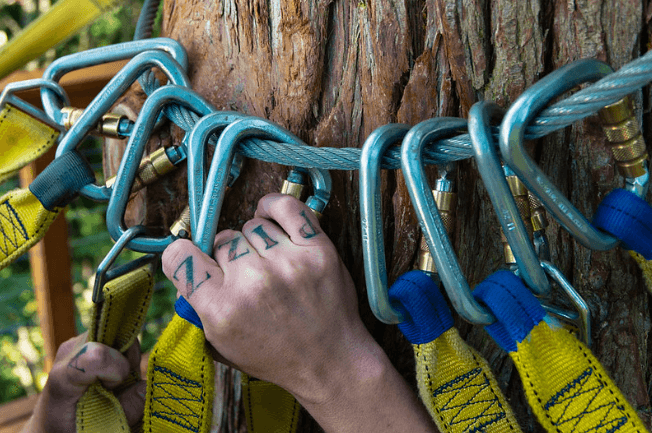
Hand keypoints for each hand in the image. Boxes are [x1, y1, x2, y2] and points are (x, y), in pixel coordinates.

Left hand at [22, 333, 145, 432]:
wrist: (52, 423)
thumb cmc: (73, 429)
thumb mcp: (99, 429)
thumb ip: (127, 409)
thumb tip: (147, 387)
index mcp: (64, 378)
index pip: (97, 355)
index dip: (118, 370)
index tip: (112, 390)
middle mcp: (69, 353)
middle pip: (116, 340)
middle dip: (127, 362)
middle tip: (118, 387)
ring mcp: (77, 343)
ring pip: (120, 337)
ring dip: (126, 360)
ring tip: (114, 383)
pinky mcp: (87, 340)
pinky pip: (117, 337)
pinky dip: (122, 356)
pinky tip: (111, 375)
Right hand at [162, 193, 435, 431]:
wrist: (331, 362)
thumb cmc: (276, 355)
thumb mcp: (222, 344)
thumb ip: (198, 303)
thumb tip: (185, 264)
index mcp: (221, 309)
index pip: (179, 256)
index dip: (183, 256)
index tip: (195, 262)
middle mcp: (252, 282)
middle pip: (223, 240)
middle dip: (230, 257)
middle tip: (248, 279)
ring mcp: (287, 262)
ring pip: (252, 225)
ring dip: (256, 241)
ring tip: (270, 264)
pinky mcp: (318, 250)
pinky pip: (286, 207)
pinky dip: (274, 208)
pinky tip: (271, 218)